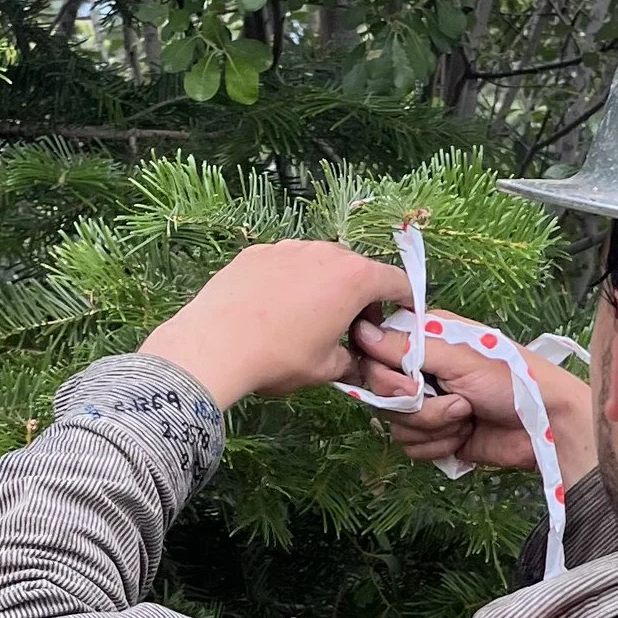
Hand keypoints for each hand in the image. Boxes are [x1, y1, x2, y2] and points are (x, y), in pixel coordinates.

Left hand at [140, 241, 405, 411]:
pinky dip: (290, 282)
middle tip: (349, 328)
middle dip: (360, 296)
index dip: (403, 302)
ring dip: (324, 286)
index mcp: (354, 278)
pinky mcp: (257, 252)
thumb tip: (356, 363)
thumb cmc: (279, 358)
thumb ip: (351, 361)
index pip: (396, 281)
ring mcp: (289, 247)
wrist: (214, 345)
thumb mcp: (325, 369)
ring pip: (319, 263)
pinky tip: (273, 310)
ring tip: (307, 319)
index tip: (399, 318)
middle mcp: (326, 252)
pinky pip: (286, 264)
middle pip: (357, 269)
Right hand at [347, 311, 597, 482]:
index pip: (375, 355)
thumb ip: (408, 347)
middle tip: (457, 404)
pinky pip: (411, 447)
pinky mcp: (437, 435)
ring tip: (467, 418)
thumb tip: (360, 332)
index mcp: (426, 340)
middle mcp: (422, 371)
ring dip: (433, 427)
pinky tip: (464, 437)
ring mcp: (430, 405)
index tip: (413, 385)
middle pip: (381, 395)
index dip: (386, 377)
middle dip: (418, 407)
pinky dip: (437, 446)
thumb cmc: (512, 381)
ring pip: (396, 424)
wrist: (544, 427)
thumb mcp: (459, 358)